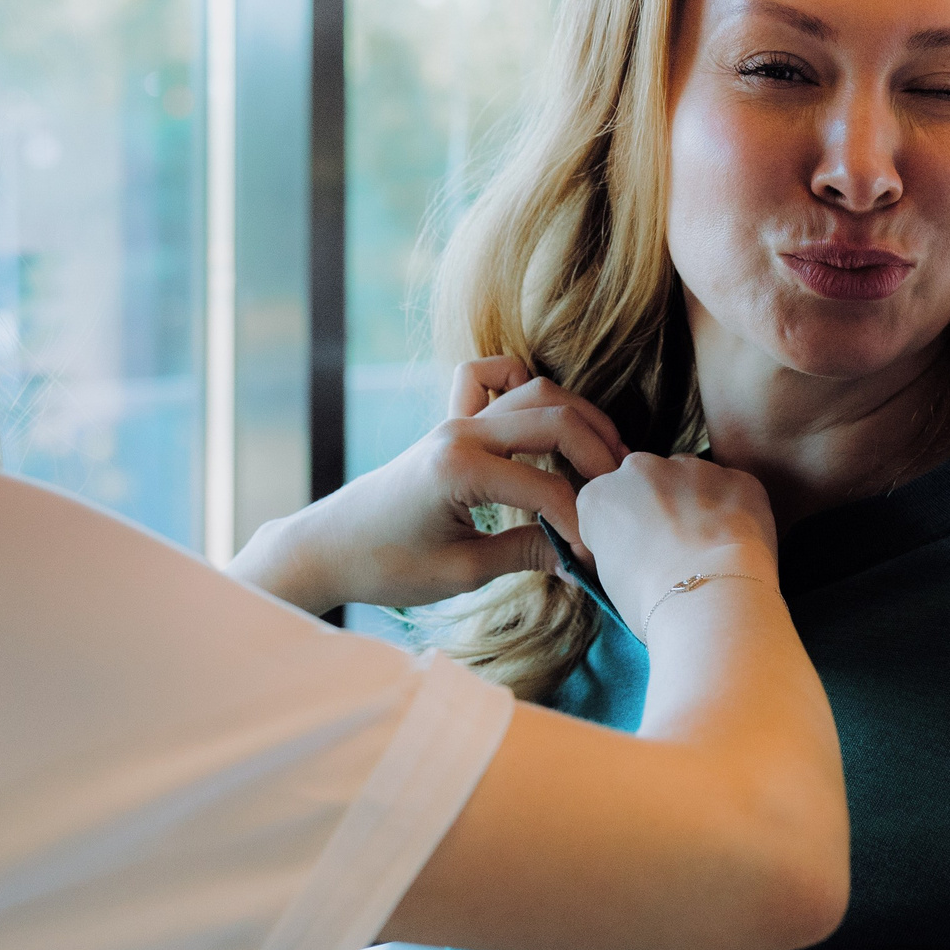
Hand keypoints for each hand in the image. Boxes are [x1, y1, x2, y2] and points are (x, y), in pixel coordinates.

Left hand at [233, 358, 628, 612]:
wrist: (329, 547)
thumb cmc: (386, 565)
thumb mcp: (461, 572)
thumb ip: (525, 554)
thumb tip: (581, 557)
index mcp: (459, 470)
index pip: (547, 488)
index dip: (581, 523)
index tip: (597, 557)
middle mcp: (460, 432)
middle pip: (554, 417)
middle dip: (597, 453)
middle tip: (619, 494)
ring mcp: (453, 420)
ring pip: (535, 390)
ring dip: (576, 418)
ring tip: (603, 460)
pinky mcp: (449, 422)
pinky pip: (490, 377)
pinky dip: (521, 383)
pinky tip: (541, 420)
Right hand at [576, 453, 780, 640]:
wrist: (710, 603)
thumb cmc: (653, 602)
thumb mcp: (610, 580)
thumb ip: (615, 549)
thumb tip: (629, 551)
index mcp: (601, 496)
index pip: (607, 505)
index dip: (624, 532)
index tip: (637, 556)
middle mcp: (642, 470)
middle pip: (650, 482)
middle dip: (660, 506)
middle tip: (676, 551)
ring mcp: (693, 469)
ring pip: (695, 481)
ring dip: (700, 505)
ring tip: (711, 552)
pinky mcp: (737, 478)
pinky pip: (736, 491)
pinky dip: (739, 513)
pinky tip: (740, 548)